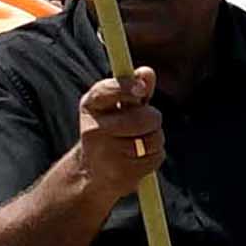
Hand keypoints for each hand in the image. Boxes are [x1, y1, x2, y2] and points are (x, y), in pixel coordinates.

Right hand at [56, 67, 163, 210]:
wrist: (91, 172)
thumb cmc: (109, 131)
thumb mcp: (117, 106)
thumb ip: (134, 88)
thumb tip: (147, 73)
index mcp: (90, 106)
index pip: (107, 91)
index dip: (126, 87)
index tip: (142, 90)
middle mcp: (92, 129)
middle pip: (142, 118)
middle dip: (153, 119)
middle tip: (147, 122)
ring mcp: (105, 153)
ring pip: (153, 138)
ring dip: (155, 139)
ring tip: (139, 143)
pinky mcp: (120, 172)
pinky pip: (155, 157)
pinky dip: (154, 156)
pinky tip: (138, 159)